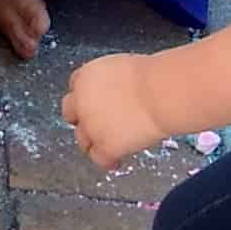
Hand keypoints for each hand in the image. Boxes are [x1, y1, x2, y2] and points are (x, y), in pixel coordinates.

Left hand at [60, 53, 168, 170]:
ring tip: (108, 144)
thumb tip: (119, 90)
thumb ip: (112, 81)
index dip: (86, 96)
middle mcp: (82, 102)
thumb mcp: (122, 68)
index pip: (76, 87)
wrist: (160, 94)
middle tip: (97, 124)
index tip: (96, 101)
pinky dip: (108, 161)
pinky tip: (117, 160)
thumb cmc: (152, 77)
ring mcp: (91, 127)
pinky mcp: (105, 146)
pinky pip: (100, 159)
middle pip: (71, 114)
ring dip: (93, 142)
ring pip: (82, 140)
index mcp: (85, 77)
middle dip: (83, 119)